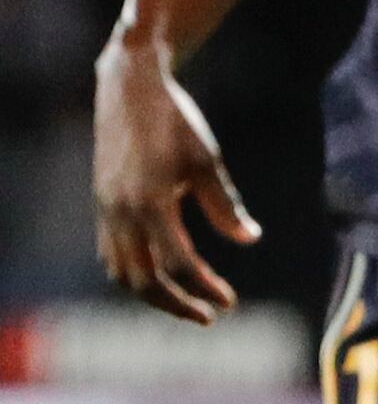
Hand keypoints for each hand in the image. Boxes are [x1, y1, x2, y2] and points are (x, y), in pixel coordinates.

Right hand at [90, 39, 258, 325]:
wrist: (129, 86)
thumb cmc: (174, 121)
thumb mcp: (206, 161)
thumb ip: (225, 205)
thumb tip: (249, 238)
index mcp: (149, 202)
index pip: (179, 264)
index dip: (206, 288)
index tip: (229, 301)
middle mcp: (121, 210)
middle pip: (144, 280)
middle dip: (178, 304)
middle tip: (210, 316)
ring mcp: (106, 208)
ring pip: (121, 271)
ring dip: (154, 294)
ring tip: (187, 304)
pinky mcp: (102, 203)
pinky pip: (110, 252)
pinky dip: (133, 273)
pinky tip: (160, 277)